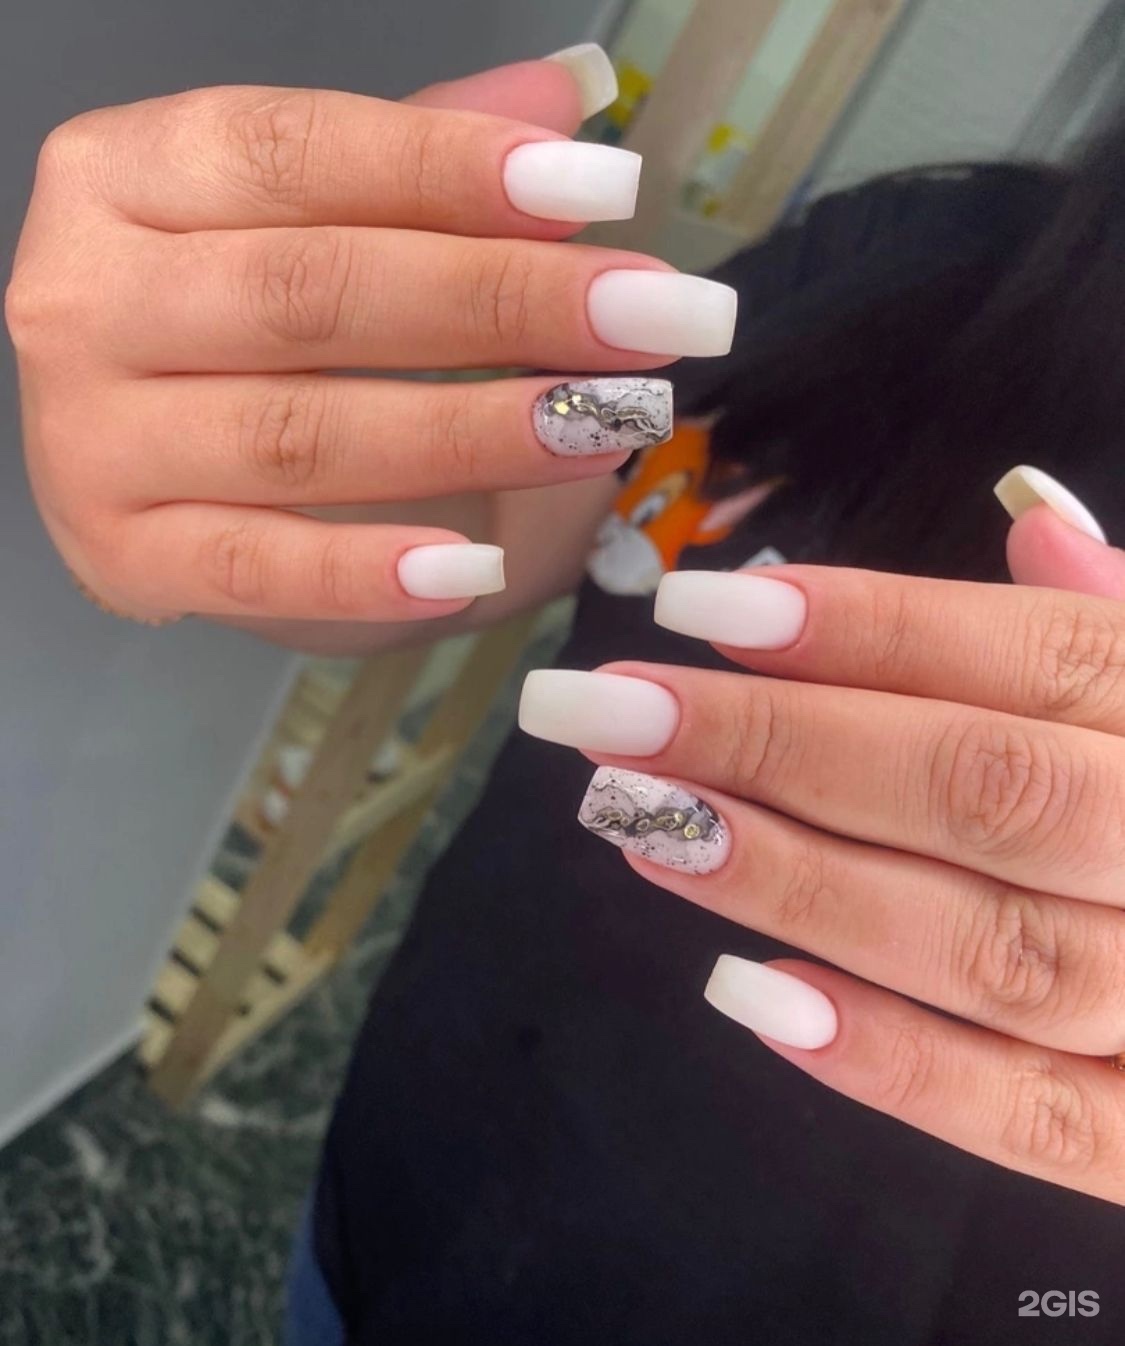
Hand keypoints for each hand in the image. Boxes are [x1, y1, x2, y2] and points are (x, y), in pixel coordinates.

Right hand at [5, 55, 731, 624]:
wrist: (152, 461)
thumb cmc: (253, 323)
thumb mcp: (320, 220)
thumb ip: (422, 162)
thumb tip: (570, 93)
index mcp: (127, 173)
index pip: (299, 154)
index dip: (454, 168)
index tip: (607, 187)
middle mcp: (84, 298)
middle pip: (313, 293)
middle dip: (502, 303)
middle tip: (651, 315)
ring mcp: (90, 440)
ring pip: (298, 435)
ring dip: (470, 433)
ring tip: (607, 424)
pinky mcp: (123, 557)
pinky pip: (257, 568)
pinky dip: (367, 572)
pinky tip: (475, 571)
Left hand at [520, 471, 1124, 1203]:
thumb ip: (1122, 627)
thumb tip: (1033, 521)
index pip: (1034, 654)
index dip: (863, 627)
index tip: (693, 606)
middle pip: (983, 787)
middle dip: (777, 742)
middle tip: (606, 714)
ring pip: (986, 949)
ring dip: (796, 884)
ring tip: (640, 826)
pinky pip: (1029, 1121)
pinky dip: (889, 1064)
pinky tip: (746, 993)